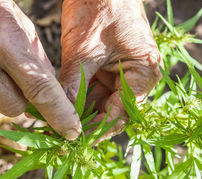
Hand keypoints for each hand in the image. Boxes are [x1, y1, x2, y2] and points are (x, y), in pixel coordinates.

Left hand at [60, 0, 161, 137]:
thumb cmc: (100, 6)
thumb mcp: (85, 49)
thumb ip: (74, 84)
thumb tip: (61, 115)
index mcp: (143, 74)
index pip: (120, 113)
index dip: (98, 130)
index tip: (75, 141)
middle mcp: (136, 79)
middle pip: (111, 112)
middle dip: (87, 123)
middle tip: (62, 136)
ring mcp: (121, 75)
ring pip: (100, 104)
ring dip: (80, 113)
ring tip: (58, 124)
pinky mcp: (107, 69)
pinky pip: (93, 91)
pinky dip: (78, 99)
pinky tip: (61, 107)